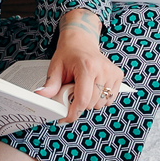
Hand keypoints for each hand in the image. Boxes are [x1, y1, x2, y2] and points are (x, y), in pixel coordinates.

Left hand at [35, 9, 121, 123]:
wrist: (81, 42)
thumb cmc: (69, 54)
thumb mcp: (55, 67)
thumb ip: (50, 84)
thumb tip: (41, 96)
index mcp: (87, 67)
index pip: (83, 99)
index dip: (73, 113)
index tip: (65, 118)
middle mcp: (102, 70)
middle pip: (91, 104)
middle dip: (79, 104)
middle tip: (72, 92)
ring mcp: (112, 73)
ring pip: (101, 104)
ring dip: (90, 102)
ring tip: (83, 88)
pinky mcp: (118, 76)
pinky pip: (109, 99)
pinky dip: (100, 98)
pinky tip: (93, 87)